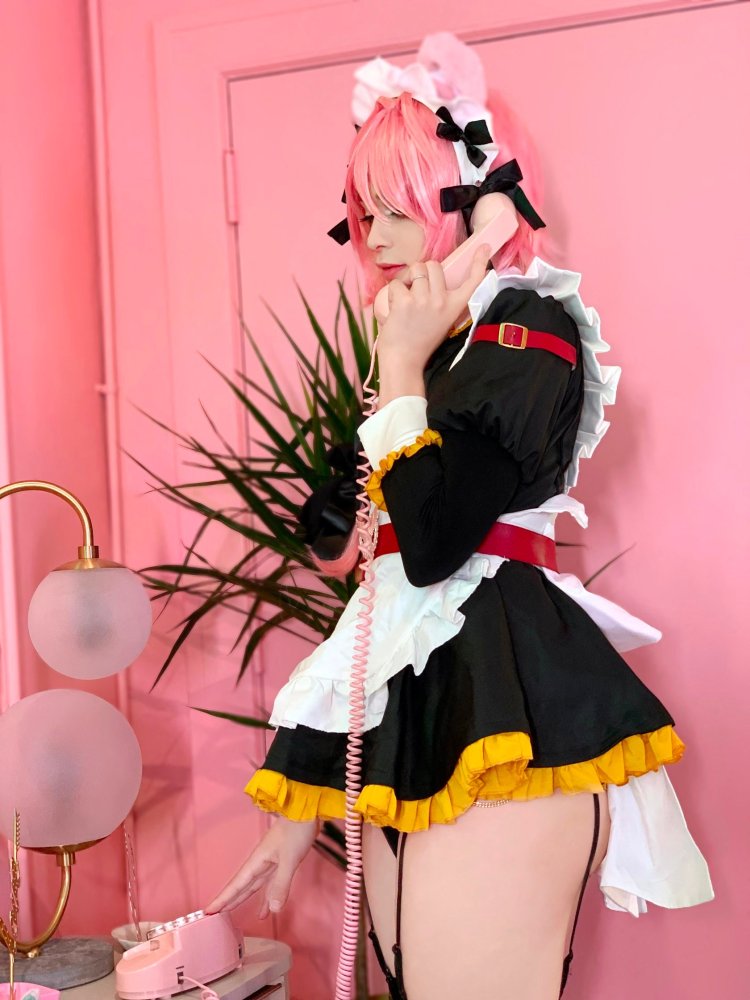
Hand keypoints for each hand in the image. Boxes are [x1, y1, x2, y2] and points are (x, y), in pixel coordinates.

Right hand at [204, 816, 318, 918]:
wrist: (306, 813)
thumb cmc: (296, 832)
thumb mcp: (289, 859)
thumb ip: (281, 884)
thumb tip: (274, 910)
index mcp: (257, 861)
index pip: (236, 885)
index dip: (223, 899)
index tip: (208, 911)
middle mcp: (260, 863)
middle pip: (241, 886)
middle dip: (228, 900)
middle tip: (213, 915)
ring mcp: (270, 863)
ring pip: (253, 885)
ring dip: (244, 899)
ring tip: (232, 914)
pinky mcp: (281, 863)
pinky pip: (270, 884)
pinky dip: (268, 897)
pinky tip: (267, 910)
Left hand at [376, 244, 490, 370]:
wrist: (404, 361)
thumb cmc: (419, 343)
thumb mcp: (441, 321)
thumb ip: (441, 301)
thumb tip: (430, 278)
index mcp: (454, 307)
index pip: (472, 281)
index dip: (479, 262)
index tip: (484, 247)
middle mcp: (442, 301)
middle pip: (434, 265)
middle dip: (422, 271)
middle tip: (416, 289)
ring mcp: (424, 300)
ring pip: (415, 269)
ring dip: (406, 280)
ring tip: (405, 300)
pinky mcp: (405, 302)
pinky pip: (396, 284)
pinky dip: (392, 293)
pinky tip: (394, 309)